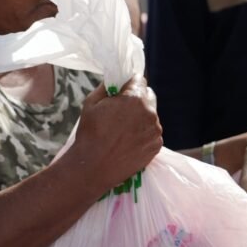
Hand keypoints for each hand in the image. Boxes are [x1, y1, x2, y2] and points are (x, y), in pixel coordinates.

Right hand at [71, 77, 162, 192]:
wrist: (94, 167)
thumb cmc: (90, 133)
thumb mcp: (91, 103)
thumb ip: (106, 87)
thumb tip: (114, 82)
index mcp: (135, 98)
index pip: (139, 80)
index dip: (129, 84)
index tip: (123, 90)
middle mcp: (150, 113)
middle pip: (148, 96)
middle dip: (137, 99)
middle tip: (122, 110)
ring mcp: (155, 131)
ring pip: (151, 116)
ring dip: (141, 117)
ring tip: (123, 130)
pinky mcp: (156, 146)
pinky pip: (152, 132)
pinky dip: (143, 133)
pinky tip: (128, 141)